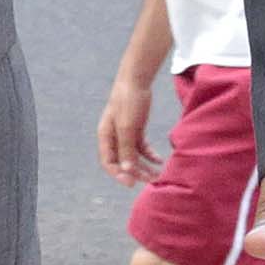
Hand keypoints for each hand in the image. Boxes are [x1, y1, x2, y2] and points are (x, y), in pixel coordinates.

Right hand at [97, 60, 162, 185]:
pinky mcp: (136, 129)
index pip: (108, 162)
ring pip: (133, 156)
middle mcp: (114, 137)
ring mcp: (125, 134)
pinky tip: (159, 160)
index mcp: (105, 136)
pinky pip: (142, 148)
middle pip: (123, 161)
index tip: (132, 183)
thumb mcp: (127, 127)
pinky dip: (150, 155)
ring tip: (158, 174)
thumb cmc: (127, 101)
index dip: (118, 174)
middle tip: (150, 180)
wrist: (136, 81)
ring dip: (144, 166)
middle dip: (136, 172)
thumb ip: (126, 149)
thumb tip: (127, 170)